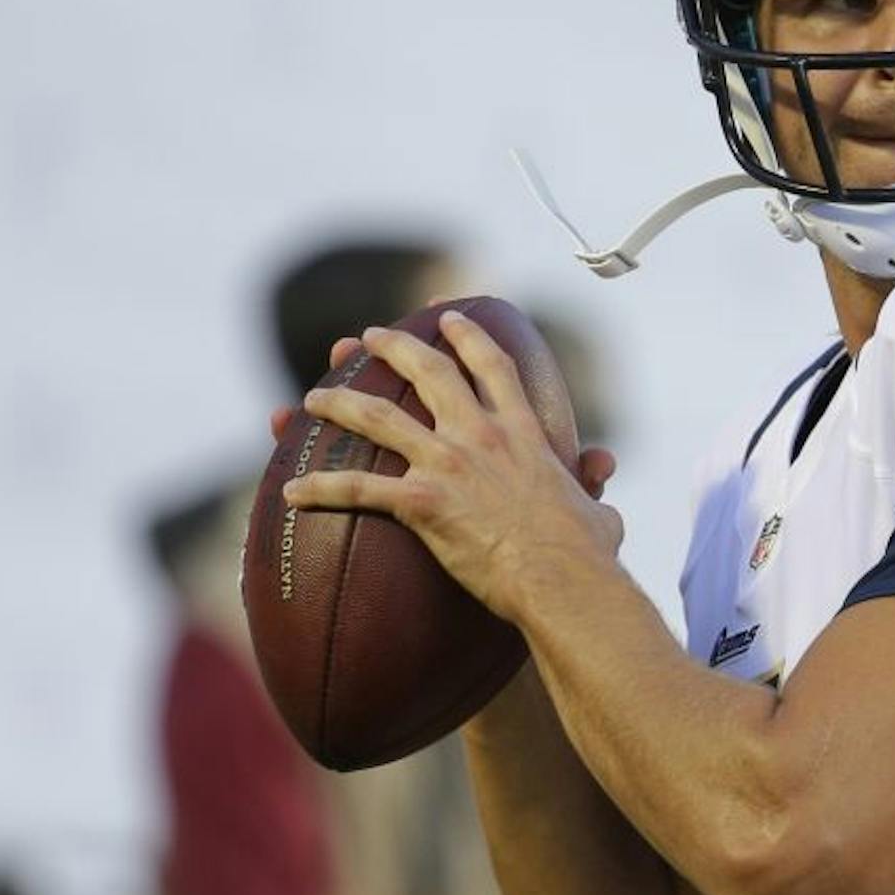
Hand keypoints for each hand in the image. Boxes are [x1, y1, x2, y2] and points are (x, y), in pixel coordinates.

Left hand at [277, 310, 622, 621]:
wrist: (563, 577)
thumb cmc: (585, 551)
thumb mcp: (598, 507)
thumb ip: (593, 481)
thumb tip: (603, 466)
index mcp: (523, 432)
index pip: (493, 367)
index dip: (468, 336)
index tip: (449, 316)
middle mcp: (481, 435)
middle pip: (429, 373)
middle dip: (395, 347)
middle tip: (369, 337)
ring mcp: (448, 464)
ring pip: (378, 418)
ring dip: (340, 402)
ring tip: (314, 396)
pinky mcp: (422, 502)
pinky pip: (356, 491)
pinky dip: (320, 490)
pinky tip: (291, 491)